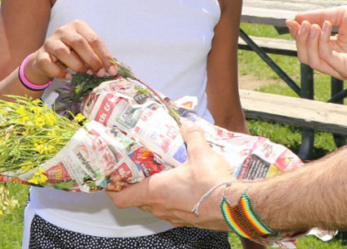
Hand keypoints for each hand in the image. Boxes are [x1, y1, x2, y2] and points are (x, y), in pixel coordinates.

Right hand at [31, 19, 117, 81]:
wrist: (47, 60)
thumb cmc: (71, 54)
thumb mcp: (86, 51)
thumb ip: (97, 56)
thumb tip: (112, 69)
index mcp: (78, 26)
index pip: (94, 39)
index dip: (104, 55)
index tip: (112, 70)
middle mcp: (63, 30)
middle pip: (79, 43)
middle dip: (92, 59)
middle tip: (100, 73)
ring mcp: (50, 41)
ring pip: (62, 51)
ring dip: (77, 65)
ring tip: (85, 73)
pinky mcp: (40, 54)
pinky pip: (48, 62)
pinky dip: (59, 71)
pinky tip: (67, 76)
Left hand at [108, 125, 232, 230]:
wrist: (235, 207)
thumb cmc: (212, 184)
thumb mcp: (201, 152)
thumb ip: (191, 136)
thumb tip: (187, 125)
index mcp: (155, 191)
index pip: (122, 198)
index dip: (113, 189)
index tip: (111, 179)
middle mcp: (161, 207)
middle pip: (137, 201)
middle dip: (134, 186)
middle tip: (137, 171)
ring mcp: (174, 217)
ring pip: (155, 207)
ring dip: (154, 194)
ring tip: (161, 176)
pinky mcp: (188, 221)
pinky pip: (171, 210)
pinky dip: (170, 200)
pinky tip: (182, 187)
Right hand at [287, 6, 346, 78]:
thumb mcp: (339, 15)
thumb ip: (318, 16)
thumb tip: (296, 18)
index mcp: (331, 49)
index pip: (307, 46)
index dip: (297, 34)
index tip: (290, 21)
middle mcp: (333, 61)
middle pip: (304, 56)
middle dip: (300, 39)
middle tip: (302, 24)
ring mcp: (339, 67)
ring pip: (311, 60)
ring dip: (308, 40)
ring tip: (313, 25)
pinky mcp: (346, 69)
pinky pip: (325, 57)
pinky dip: (321, 41)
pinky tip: (326, 26)